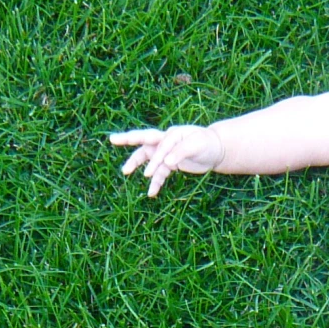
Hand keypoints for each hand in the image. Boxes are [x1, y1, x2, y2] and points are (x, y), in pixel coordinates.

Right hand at [109, 124, 225, 196]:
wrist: (216, 151)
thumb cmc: (207, 143)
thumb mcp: (198, 145)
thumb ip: (182, 151)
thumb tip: (168, 162)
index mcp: (172, 134)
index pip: (159, 144)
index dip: (156, 157)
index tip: (152, 172)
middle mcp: (166, 141)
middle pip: (144, 140)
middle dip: (128, 139)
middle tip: (112, 139)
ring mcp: (166, 152)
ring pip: (148, 157)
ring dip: (137, 163)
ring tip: (125, 172)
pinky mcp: (170, 164)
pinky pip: (160, 173)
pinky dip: (156, 182)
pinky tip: (151, 193)